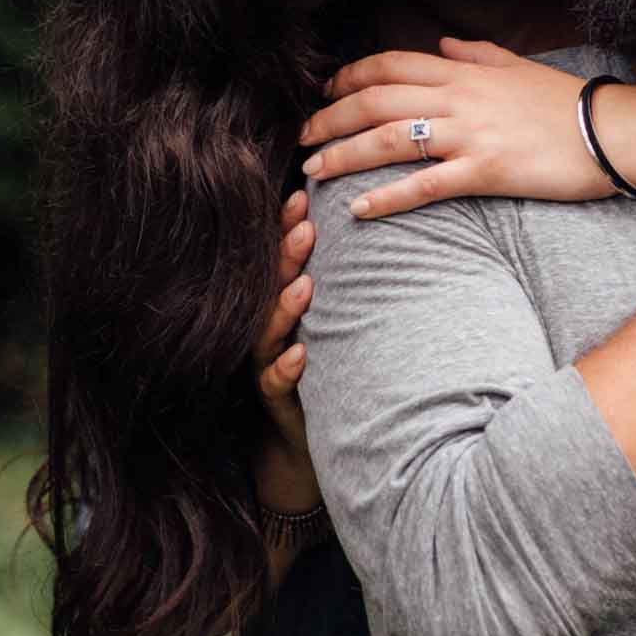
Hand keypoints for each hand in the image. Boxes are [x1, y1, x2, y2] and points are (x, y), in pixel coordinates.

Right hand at [251, 189, 319, 509]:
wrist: (313, 437)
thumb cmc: (330, 367)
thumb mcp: (334, 322)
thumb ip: (340, 283)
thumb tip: (368, 231)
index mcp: (281, 305)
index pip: (280, 260)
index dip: (285, 229)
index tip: (302, 197)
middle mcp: (269, 330)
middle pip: (269, 287)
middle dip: (286, 256)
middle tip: (307, 226)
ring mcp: (268, 364)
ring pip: (267, 331)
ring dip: (285, 307)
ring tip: (305, 286)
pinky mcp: (277, 401)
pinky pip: (275, 383)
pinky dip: (286, 368)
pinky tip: (301, 354)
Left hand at [300, 40, 603, 218]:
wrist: (611, 132)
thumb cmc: (566, 103)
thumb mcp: (517, 67)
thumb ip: (474, 55)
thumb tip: (441, 48)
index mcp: (462, 72)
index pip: (388, 66)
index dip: (348, 77)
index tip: (325, 93)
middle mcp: (458, 98)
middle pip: (374, 101)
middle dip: (330, 119)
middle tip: (302, 139)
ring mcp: (469, 135)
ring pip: (388, 140)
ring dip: (343, 156)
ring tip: (312, 174)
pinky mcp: (484, 172)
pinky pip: (424, 186)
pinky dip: (386, 198)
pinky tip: (358, 210)